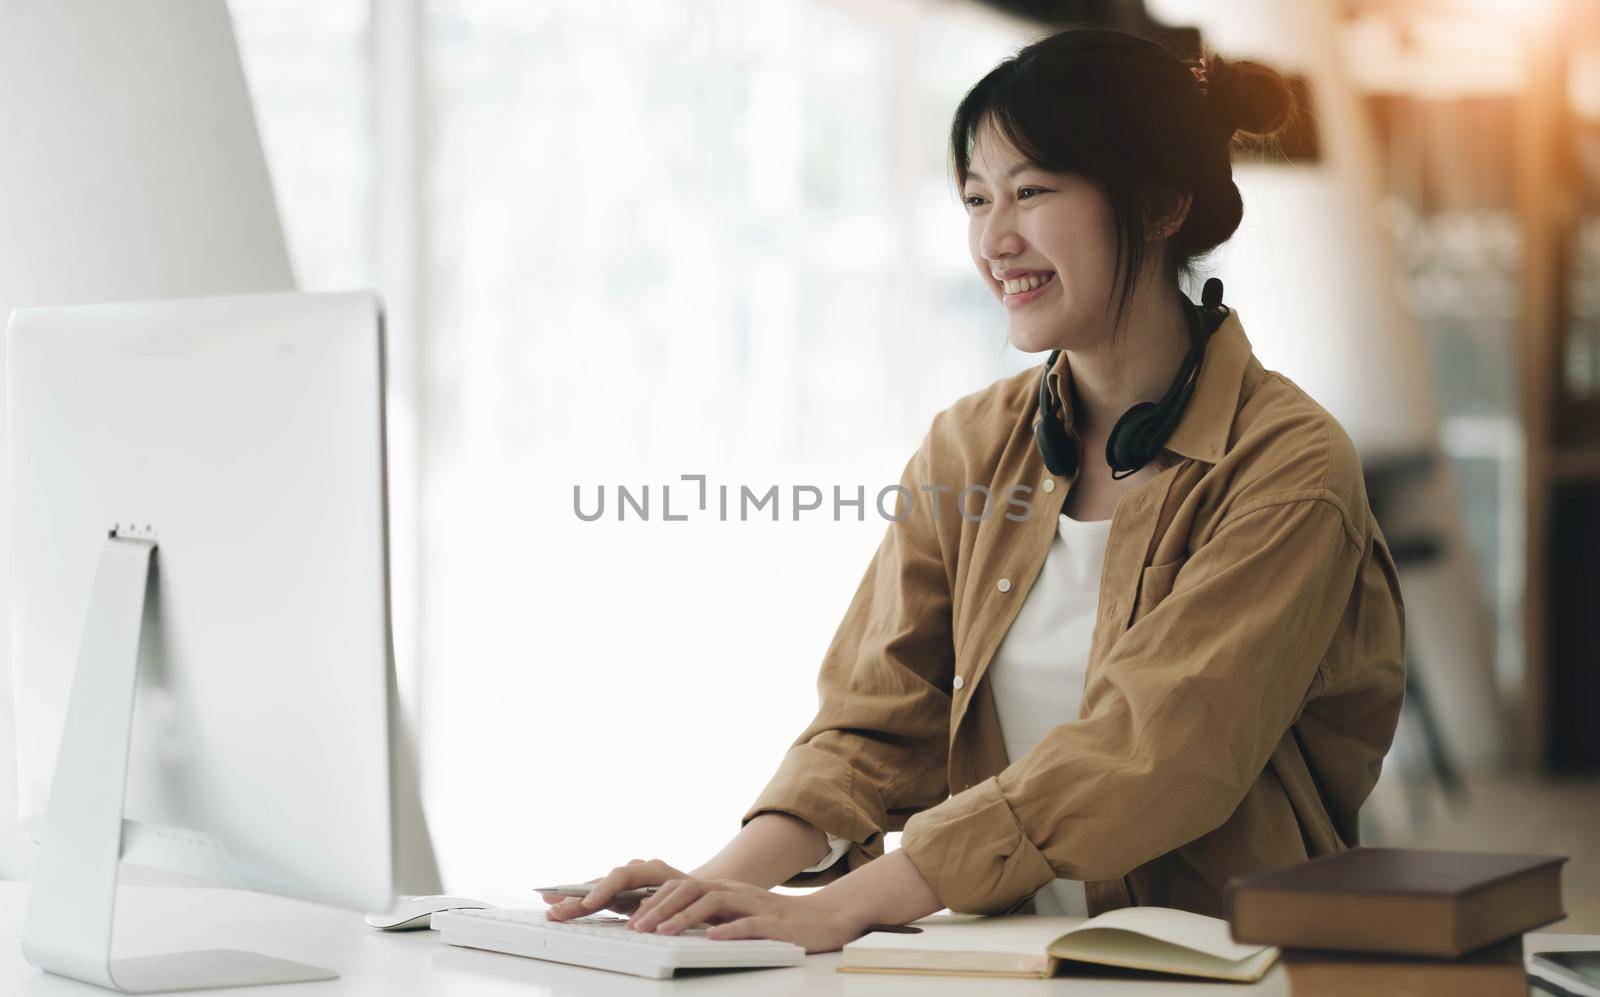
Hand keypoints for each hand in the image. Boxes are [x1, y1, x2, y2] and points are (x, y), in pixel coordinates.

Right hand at [542, 858, 688, 920]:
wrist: (695, 893)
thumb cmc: (690, 897)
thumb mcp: (680, 901)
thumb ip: (657, 904)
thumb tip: (639, 912)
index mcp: (651, 869)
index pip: (623, 876)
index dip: (604, 889)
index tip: (590, 903)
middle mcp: (634, 871)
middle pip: (602, 883)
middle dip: (578, 897)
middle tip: (556, 908)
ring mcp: (624, 881)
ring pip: (595, 889)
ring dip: (572, 900)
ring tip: (550, 907)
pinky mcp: (618, 892)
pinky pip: (595, 896)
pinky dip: (578, 901)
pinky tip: (556, 903)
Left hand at [630, 877, 862, 953]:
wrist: (823, 918)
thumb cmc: (778, 920)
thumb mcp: (738, 913)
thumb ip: (711, 915)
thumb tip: (672, 922)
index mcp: (725, 889)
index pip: (682, 886)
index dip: (656, 900)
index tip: (633, 917)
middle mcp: (736, 892)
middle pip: (691, 890)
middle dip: (660, 907)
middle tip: (637, 927)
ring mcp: (754, 905)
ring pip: (713, 903)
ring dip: (684, 917)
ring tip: (662, 932)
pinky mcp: (773, 923)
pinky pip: (748, 924)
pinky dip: (728, 929)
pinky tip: (712, 938)